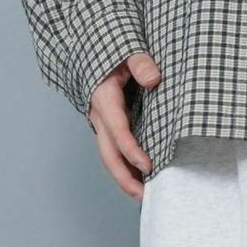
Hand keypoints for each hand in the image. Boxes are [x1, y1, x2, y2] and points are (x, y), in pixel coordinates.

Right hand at [88, 53, 161, 201]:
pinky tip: (140, 181)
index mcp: (104, 98)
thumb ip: (139, 63)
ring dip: (124, 179)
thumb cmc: (112, 50)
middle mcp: (100, 116)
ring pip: (109, 157)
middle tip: (143, 196)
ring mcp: (102, 124)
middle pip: (108, 154)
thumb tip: (153, 78)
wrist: (93, 49)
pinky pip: (114, 152)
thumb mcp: (127, 49)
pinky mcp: (108, 128)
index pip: (117, 130)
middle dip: (124, 178)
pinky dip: (125, 169)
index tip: (148, 166)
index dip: (130, 150)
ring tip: (143, 197)